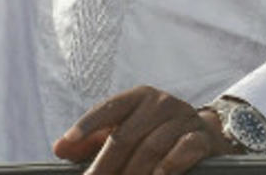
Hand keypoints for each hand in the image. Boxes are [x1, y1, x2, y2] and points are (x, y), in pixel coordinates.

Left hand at [54, 85, 234, 174]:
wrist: (205, 136)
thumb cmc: (155, 135)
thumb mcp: (126, 131)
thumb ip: (93, 140)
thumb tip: (59, 148)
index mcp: (139, 98)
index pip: (109, 109)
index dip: (87, 125)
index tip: (66, 145)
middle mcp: (160, 102)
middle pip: (125, 135)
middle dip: (104, 166)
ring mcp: (182, 117)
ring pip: (151, 146)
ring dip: (133, 172)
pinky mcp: (200, 136)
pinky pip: (182, 150)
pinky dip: (168, 166)